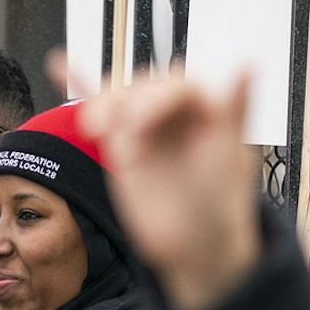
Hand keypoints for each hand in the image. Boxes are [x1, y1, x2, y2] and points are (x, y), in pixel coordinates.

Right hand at [82, 69, 261, 309]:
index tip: (141, 125)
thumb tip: (248, 63)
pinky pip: (101, 110)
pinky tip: (61, 64)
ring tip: (95, 128)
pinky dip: (81, 84)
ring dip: (103, 104)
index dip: (157, 99)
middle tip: (126, 141)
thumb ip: (235, 108)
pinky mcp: (122, 143)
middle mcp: (175, 112)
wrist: (195, 246)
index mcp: (206, 109)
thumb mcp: (230, 158)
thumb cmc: (221, 205)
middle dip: (129, 104)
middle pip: (143, 86)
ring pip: (118, 97)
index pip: (177, 85)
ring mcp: (146, 126)